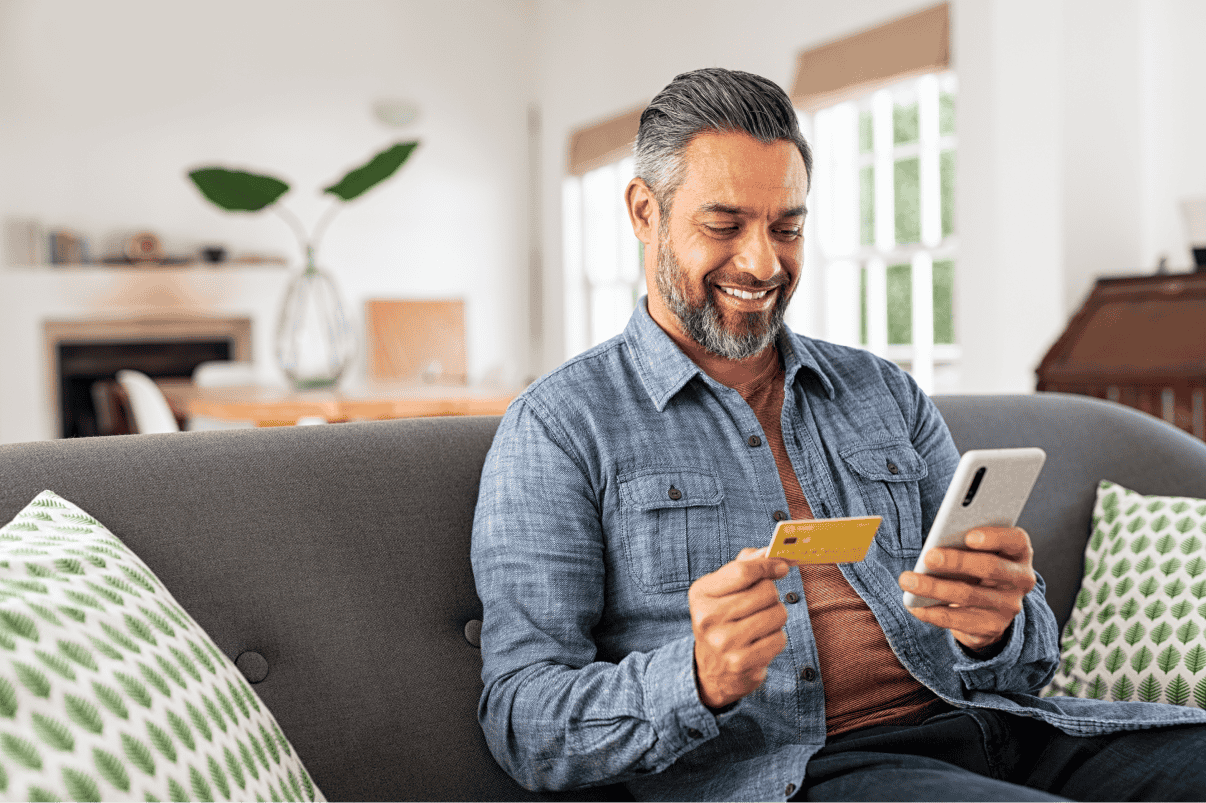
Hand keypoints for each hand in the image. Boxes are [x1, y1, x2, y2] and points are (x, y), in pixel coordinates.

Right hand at [689, 548, 790, 709]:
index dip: (768, 565)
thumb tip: (768, 551)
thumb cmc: (722, 620)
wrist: (712, 669)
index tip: (781, 567)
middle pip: (765, 591)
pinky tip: (761, 642)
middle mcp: (708, 618)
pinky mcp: (742, 663)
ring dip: (776, 616)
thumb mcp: (722, 590)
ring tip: (761, 623)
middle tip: (764, 603)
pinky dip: (776, 638)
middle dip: (772, 594)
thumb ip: (744, 566)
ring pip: (777, 614)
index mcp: (701, 594)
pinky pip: (779, 639)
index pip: (743, 571)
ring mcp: (724, 643)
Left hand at [899, 526, 1036, 653]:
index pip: (1016, 540)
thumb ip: (964, 543)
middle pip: (990, 568)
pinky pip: (958, 620)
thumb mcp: (977, 552)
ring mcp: (1009, 605)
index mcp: (1018, 552)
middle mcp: (1020, 579)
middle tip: (928, 557)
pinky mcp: (992, 626)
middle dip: (957, 561)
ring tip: (907, 580)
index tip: (969, 536)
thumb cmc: (976, 567)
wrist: (988, 607)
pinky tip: (914, 605)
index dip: (995, 537)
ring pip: (969, 595)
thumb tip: (936, 546)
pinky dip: (933, 612)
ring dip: (934, 587)